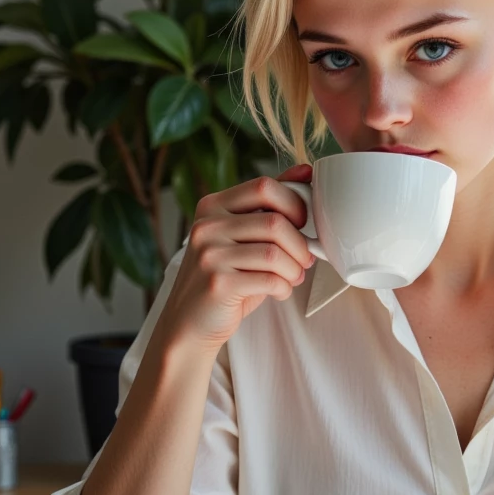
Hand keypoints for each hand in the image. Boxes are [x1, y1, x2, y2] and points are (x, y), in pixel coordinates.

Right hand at [160, 165, 315, 357]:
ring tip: (293, 277)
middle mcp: (207, 226)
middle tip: (304, 259)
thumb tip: (304, 170)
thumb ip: (268, 207)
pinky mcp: (218, 284)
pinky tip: (279, 291)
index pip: (264, 186)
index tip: (302, 222)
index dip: (294, 202)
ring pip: (275, 253)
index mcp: (213, 206)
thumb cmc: (224, 278)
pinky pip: (269, 279)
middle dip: (300, 244)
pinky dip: (284, 287)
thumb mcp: (242, 237)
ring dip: (295, 269)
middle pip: (275, 221)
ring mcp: (209, 254)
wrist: (189, 324)